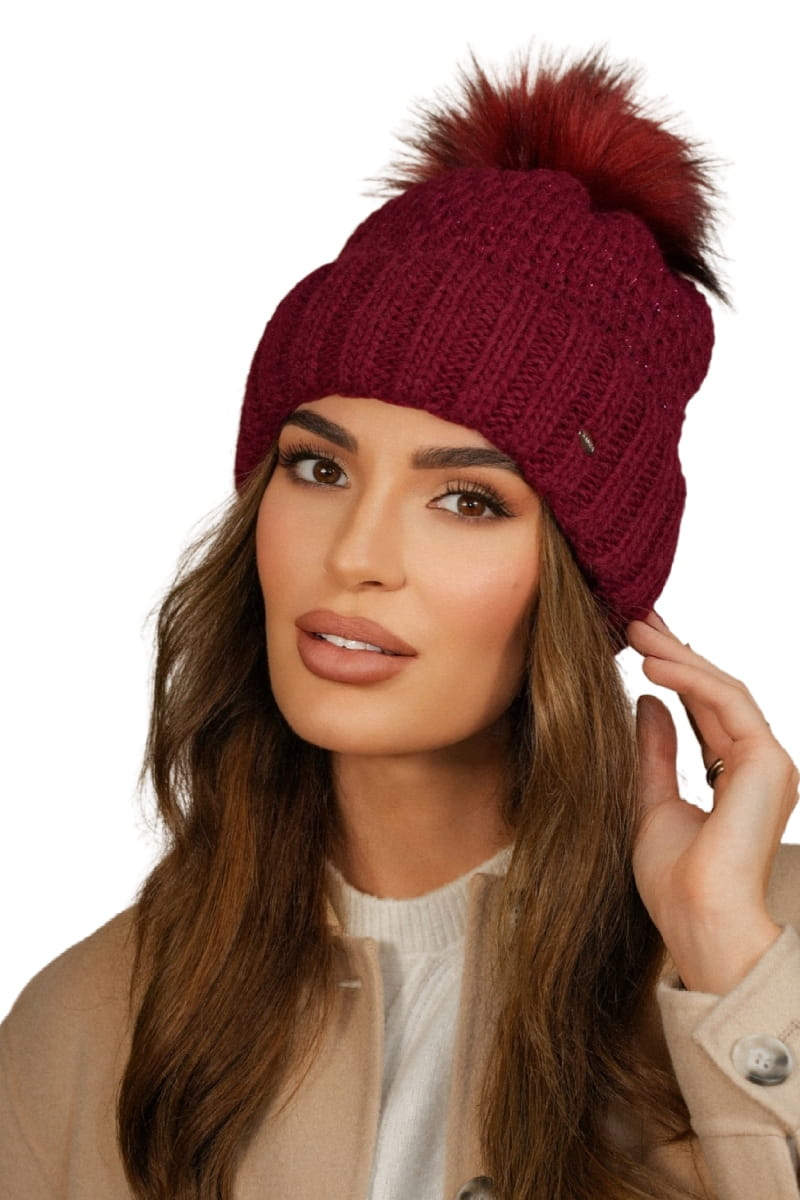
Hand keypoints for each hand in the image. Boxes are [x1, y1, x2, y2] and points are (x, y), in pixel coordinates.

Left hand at [627, 612, 797, 993]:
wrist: (696, 919)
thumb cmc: (672, 880)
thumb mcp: (648, 801)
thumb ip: (653, 751)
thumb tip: (646, 701)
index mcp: (736, 777)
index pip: (703, 709)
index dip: (673, 671)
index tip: (638, 641)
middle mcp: (759, 765)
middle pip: (715, 692)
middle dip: (675, 651)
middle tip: (638, 615)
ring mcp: (770, 763)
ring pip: (723, 689)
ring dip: (678, 655)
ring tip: (635, 628)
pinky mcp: (769, 761)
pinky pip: (727, 702)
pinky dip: (689, 676)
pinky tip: (651, 661)